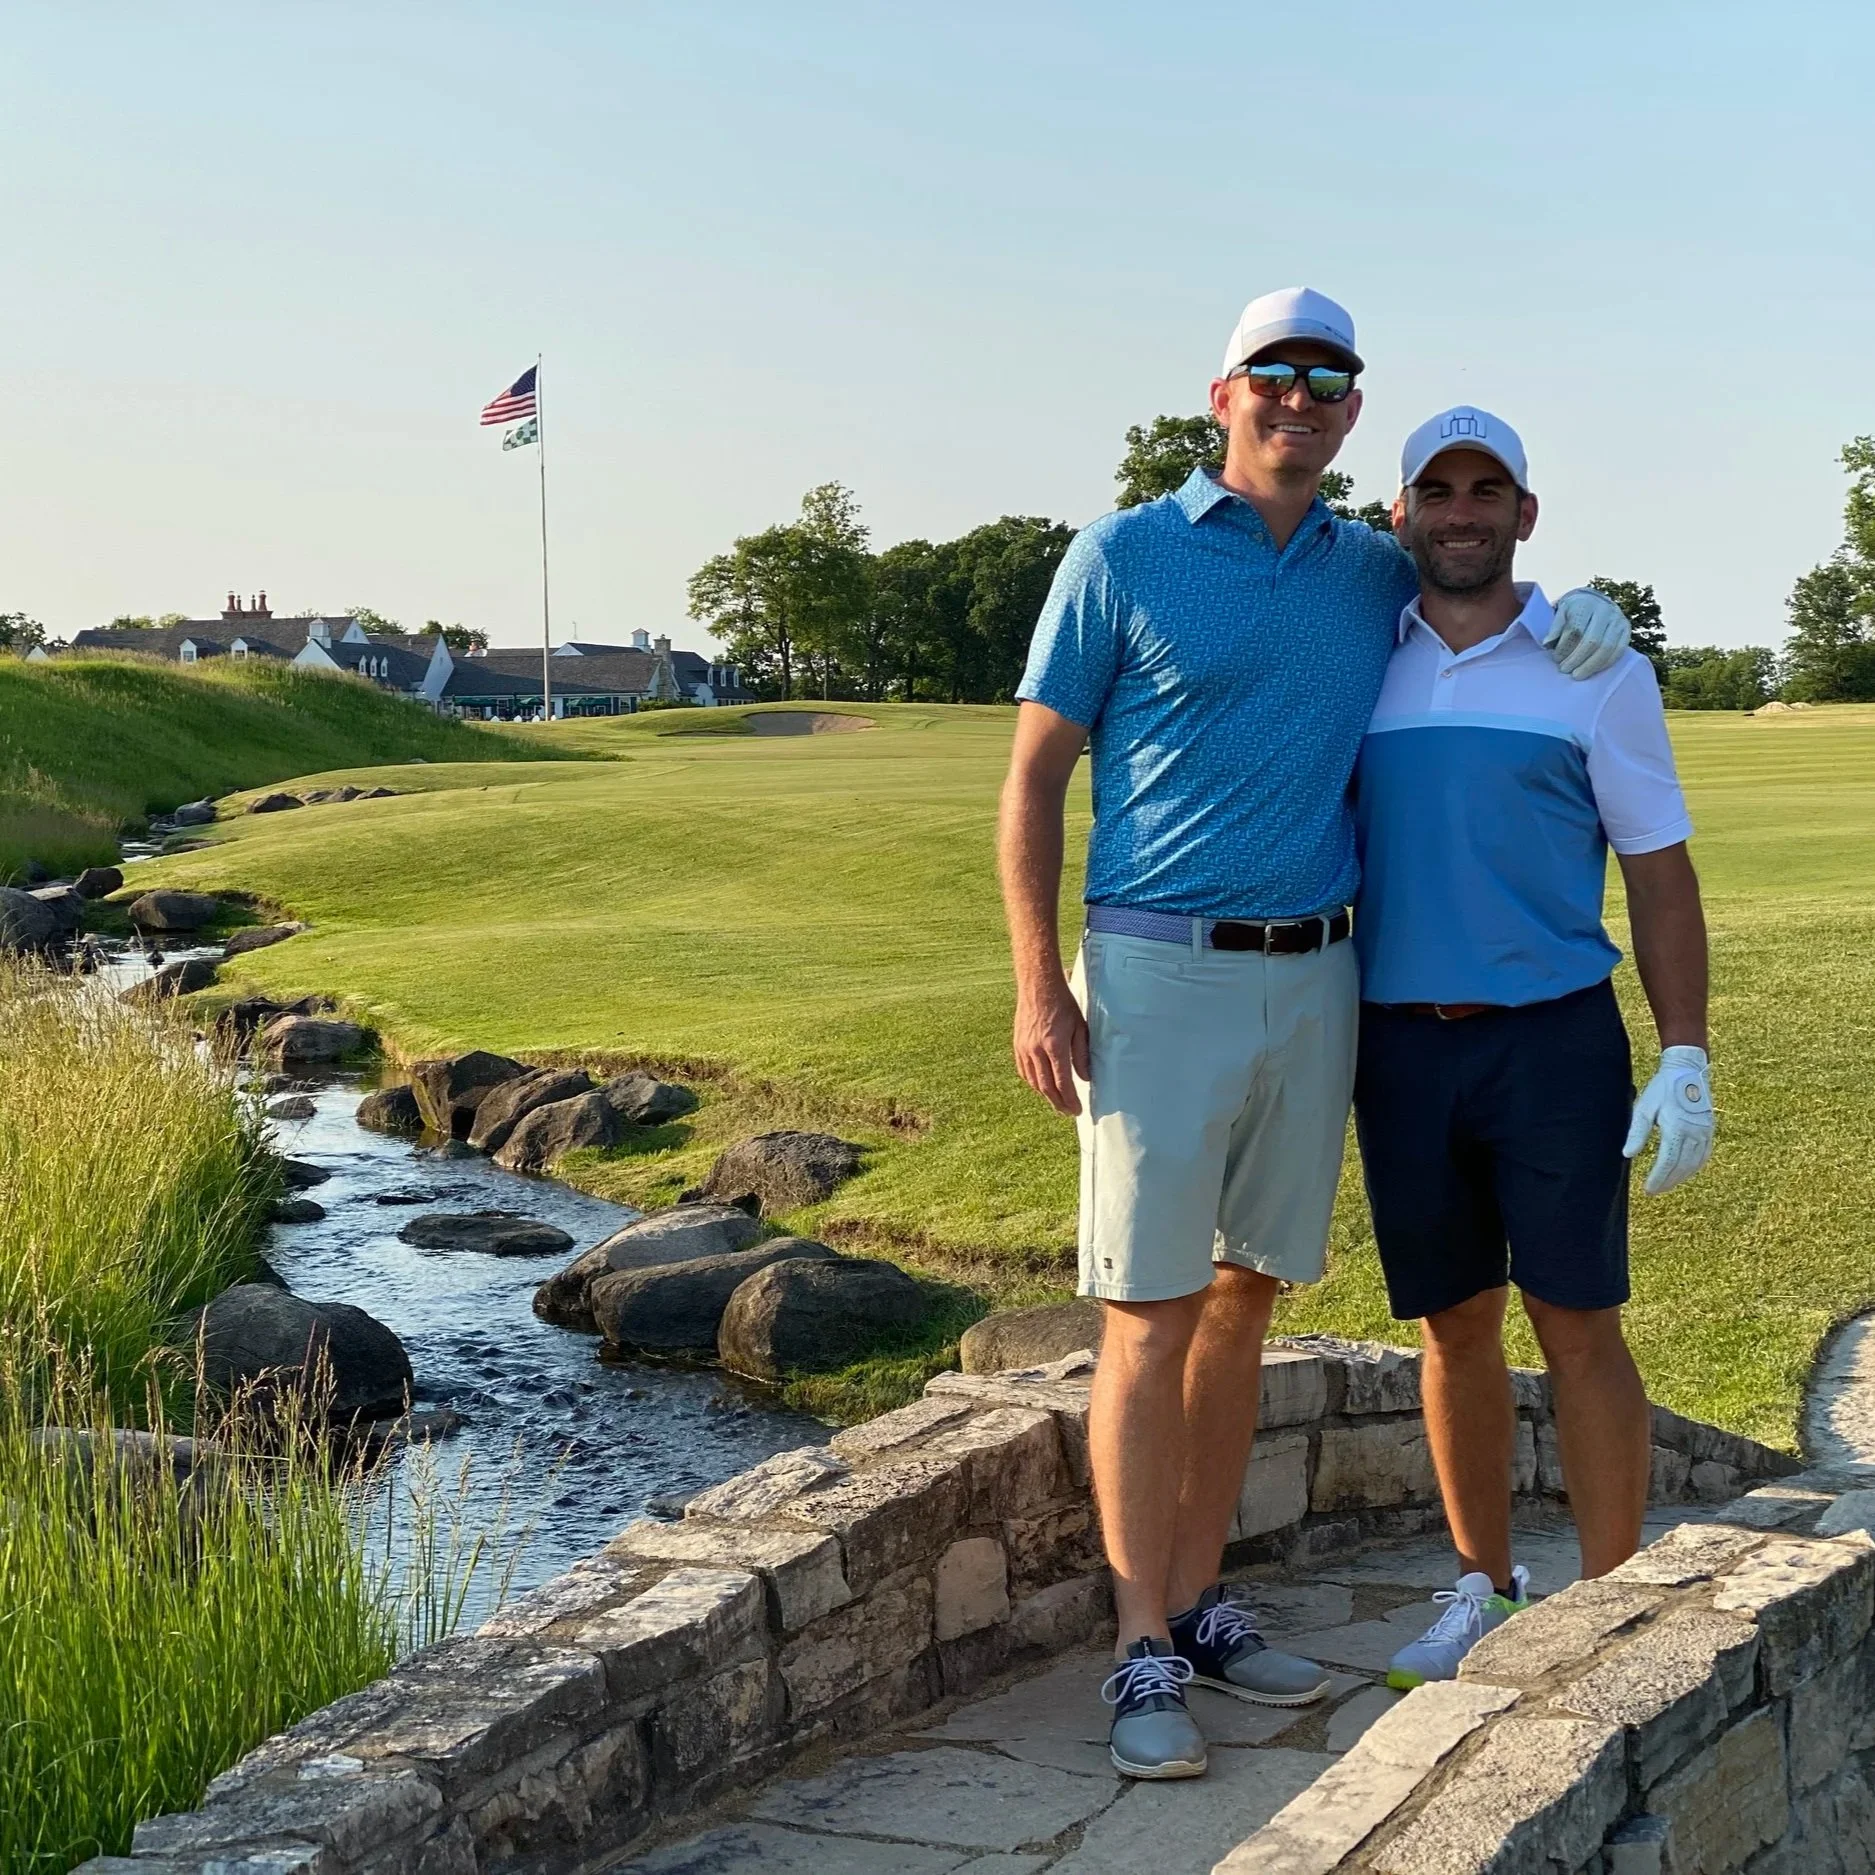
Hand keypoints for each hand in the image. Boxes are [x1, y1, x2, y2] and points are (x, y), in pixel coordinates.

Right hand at [1013, 978, 1089, 1116]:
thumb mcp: (1080, 1027)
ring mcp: (1024, 1049)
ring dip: (1046, 1096)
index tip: (1077, 1110)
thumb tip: (1085, 1078)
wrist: (1038, 986)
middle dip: (1058, 1103)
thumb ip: (1081, 1055)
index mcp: (1055, 1046)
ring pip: (1034, 1082)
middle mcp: (1036, 1050)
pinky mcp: (1017, 1045)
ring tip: (1057, 1103)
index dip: (1070, 1100)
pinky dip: (1033, 1083)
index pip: (1062, 1083)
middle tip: (1068, 1112)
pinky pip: (1024, 1071)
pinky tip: (1041, 1086)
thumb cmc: (1063, 1004)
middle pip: (1046, 1087)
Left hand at [1544, 587, 1630, 679]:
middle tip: (1564, 670)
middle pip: (1592, 641)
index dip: (1564, 648)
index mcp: (1585, 605)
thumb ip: (1555, 629)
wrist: (1595, 602)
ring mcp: (1618, 620)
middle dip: (1577, 659)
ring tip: (1577, 675)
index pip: (1575, 630)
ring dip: (1591, 665)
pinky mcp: (1626, 630)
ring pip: (1607, 648)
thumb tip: (1547, 644)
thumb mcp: (1560, 614)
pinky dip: (1605, 664)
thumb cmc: (1574, 612)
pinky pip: (1618, 651)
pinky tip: (1593, 670)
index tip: (1556, 658)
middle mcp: (1605, 610)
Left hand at [1623, 1045, 1713, 1195]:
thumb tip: (1628, 1154)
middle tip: (1654, 1191)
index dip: (1658, 1178)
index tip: (1648, 1189)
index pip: (1668, 1161)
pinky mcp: (1710, 1130)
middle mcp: (1695, 1132)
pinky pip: (1704, 1155)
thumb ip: (1637, 1132)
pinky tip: (1684, 1173)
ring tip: (1666, 1185)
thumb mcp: (1644, 1108)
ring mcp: (1705, 1132)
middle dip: (1668, 1181)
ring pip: (1695, 1163)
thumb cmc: (1662, 1089)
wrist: (1687, 1071)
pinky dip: (1694, 1167)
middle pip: (1682, 1166)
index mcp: (1677, 1127)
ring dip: (1680, 1177)